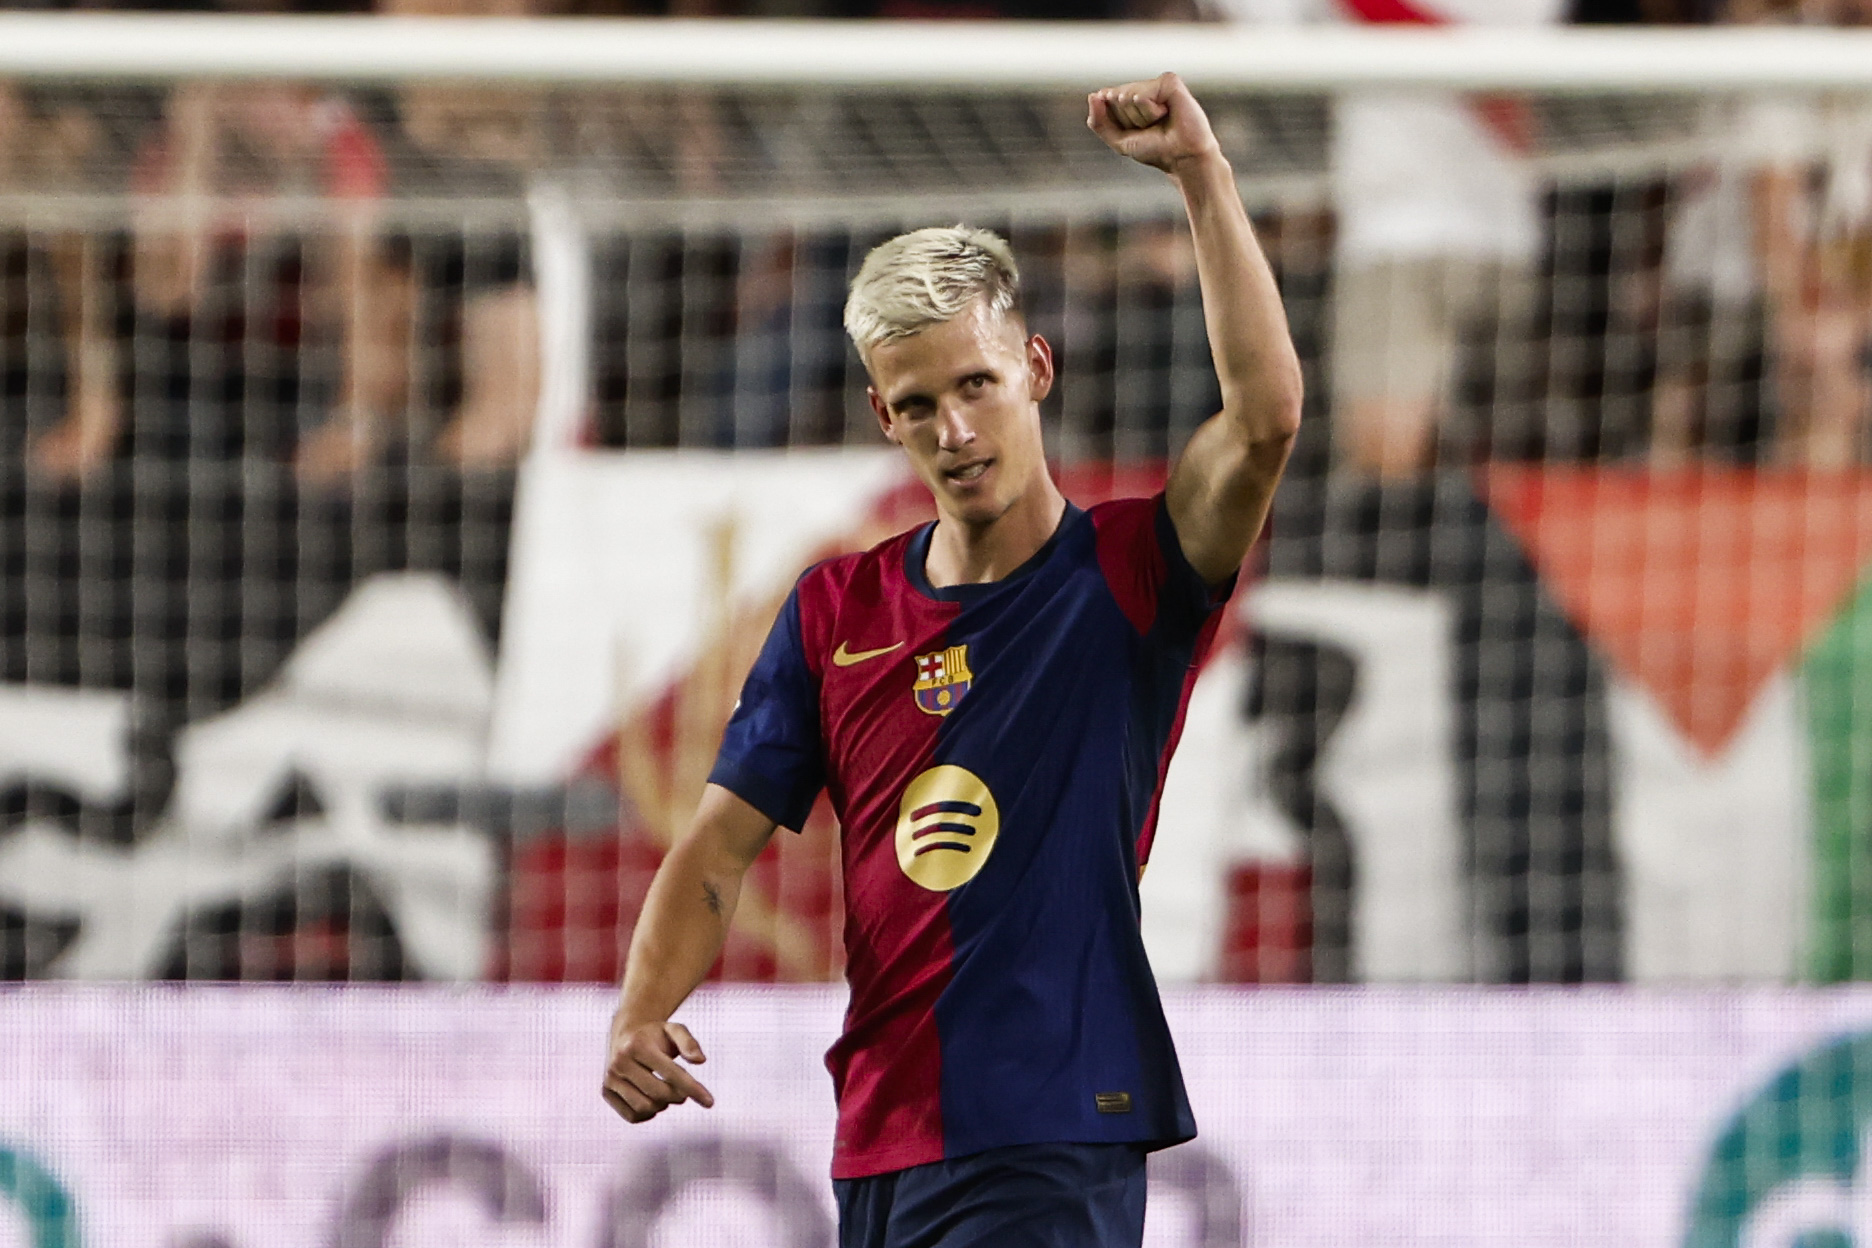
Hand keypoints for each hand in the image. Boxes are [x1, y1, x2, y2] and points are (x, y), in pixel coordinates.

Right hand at [602, 1012, 714, 1123]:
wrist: (625, 1035)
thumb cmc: (655, 1035)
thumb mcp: (674, 1030)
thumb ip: (689, 1043)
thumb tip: (700, 1061)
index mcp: (638, 1045)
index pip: (672, 1073)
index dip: (693, 1089)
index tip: (710, 1102)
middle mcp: (620, 1062)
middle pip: (659, 1094)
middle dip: (679, 1096)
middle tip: (684, 1092)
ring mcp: (610, 1078)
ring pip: (645, 1107)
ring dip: (663, 1105)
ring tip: (667, 1092)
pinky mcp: (606, 1092)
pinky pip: (632, 1116)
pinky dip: (648, 1114)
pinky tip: (653, 1100)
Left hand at [1087, 72, 1221, 176]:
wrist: (1182, 158)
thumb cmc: (1156, 150)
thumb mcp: (1119, 140)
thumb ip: (1099, 122)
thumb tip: (1093, 95)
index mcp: (1133, 96)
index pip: (1106, 100)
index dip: (1118, 122)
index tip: (1139, 131)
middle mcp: (1145, 87)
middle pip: (1115, 98)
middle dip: (1129, 120)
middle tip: (1152, 128)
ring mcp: (1157, 83)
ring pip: (1128, 96)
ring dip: (1142, 118)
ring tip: (1161, 122)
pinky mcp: (1170, 82)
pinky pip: (1142, 96)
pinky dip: (1150, 112)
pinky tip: (1167, 113)